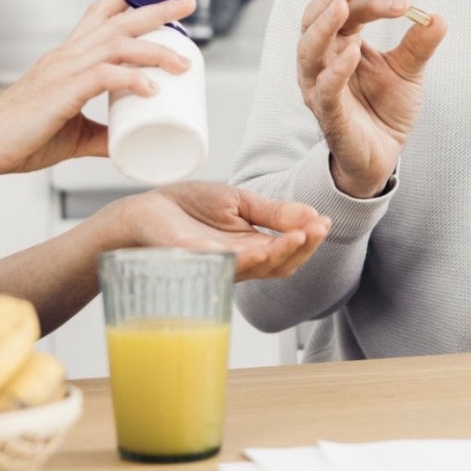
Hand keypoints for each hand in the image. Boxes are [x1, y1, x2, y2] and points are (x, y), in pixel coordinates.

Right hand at [0, 0, 197, 176]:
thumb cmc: (18, 138)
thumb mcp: (72, 133)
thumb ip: (102, 135)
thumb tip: (129, 143)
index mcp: (66, 58)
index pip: (100, 14)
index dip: (130, 0)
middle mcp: (66, 55)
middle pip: (118, 20)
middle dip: (156, 8)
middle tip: (189, 2)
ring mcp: (62, 71)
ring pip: (117, 45)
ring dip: (155, 48)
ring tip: (184, 61)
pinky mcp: (60, 92)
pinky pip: (103, 77)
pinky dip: (131, 79)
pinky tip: (152, 88)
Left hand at [106, 182, 331, 280]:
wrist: (146, 211)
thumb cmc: (188, 208)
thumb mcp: (238, 202)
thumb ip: (272, 211)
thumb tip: (311, 214)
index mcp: (252, 247)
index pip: (289, 251)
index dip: (309, 239)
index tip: (324, 222)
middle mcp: (240, 262)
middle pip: (281, 264)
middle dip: (303, 247)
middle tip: (317, 228)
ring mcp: (219, 265)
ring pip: (258, 268)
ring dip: (282, 253)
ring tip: (300, 235)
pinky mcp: (196, 262)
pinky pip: (224, 265)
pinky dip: (245, 259)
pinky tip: (261, 249)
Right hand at [297, 0, 447, 197]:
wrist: (383, 155)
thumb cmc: (385, 108)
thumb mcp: (408, 71)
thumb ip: (419, 46)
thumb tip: (437, 18)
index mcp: (341, 43)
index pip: (348, 11)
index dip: (372, 1)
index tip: (404, 2)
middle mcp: (323, 61)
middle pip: (315, 21)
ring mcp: (320, 87)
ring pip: (308, 51)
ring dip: (323, 26)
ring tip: (342, 7)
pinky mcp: (327, 114)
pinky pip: (325, 89)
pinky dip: (335, 70)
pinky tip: (352, 53)